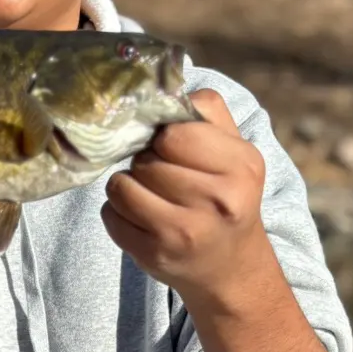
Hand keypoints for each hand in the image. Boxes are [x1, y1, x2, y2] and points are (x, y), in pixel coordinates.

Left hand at [101, 89, 268, 304]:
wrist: (231, 268)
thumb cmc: (225, 197)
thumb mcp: (235, 152)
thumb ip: (206, 112)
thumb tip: (161, 83)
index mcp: (242, 165)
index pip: (174, 133)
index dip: (163, 137)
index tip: (171, 149)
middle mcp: (218, 200)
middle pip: (146, 161)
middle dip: (144, 163)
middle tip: (160, 176)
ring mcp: (185, 232)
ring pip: (122, 185)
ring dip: (126, 185)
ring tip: (147, 194)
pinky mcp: (155, 255)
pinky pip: (110, 215)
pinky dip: (117, 212)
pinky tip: (140, 218)